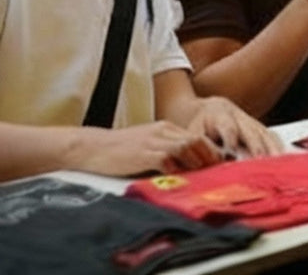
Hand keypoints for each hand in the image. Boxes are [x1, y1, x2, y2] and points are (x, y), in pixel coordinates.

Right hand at [78, 121, 223, 175]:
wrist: (91, 148)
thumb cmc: (119, 150)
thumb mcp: (146, 144)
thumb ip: (166, 150)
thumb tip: (187, 166)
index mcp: (165, 129)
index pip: (197, 137)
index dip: (210, 152)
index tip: (216, 166)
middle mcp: (162, 132)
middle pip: (197, 140)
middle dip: (209, 157)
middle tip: (214, 173)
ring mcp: (153, 141)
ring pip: (186, 147)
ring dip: (196, 162)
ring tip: (199, 176)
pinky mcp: (143, 153)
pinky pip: (167, 158)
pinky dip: (176, 168)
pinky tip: (177, 177)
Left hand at [187, 96, 283, 157]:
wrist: (205, 110)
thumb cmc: (197, 126)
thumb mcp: (193, 134)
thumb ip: (202, 147)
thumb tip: (215, 161)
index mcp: (219, 115)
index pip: (228, 128)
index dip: (232, 140)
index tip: (232, 156)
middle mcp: (238, 116)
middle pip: (251, 130)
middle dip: (257, 146)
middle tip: (261, 161)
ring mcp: (250, 120)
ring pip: (264, 133)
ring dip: (271, 148)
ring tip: (277, 164)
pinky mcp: (258, 127)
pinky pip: (270, 135)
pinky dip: (277, 146)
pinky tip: (283, 159)